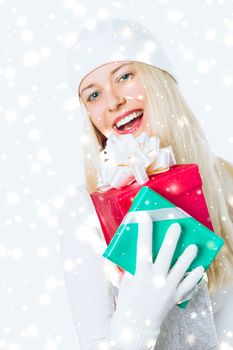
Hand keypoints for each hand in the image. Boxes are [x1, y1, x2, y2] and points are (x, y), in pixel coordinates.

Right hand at [109, 212, 203, 347]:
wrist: (136, 324)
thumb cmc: (128, 300)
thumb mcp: (126, 281)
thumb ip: (133, 266)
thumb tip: (139, 251)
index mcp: (141, 272)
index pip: (143, 246)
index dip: (144, 229)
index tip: (144, 216)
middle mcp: (156, 278)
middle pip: (166, 254)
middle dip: (171, 238)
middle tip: (176, 225)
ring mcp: (167, 288)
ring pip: (181, 268)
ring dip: (188, 256)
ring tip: (193, 246)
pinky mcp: (175, 297)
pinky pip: (188, 286)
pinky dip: (195, 277)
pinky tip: (200, 269)